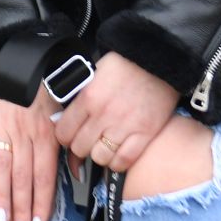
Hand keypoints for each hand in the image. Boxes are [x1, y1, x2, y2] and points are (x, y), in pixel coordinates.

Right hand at [0, 84, 62, 220]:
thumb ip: (67, 149)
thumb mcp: (65, 118)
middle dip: (21, 208)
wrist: (28, 61)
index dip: (41, 203)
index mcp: (47, 136)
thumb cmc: (48, 92)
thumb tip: (74, 176)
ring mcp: (5, 126)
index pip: (44, 177)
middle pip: (23, 178)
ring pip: (3, 166)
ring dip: (0, 194)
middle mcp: (26, 135)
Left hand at [50, 51, 179, 172]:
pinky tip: (117, 153)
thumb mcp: (94, 73)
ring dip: (99, 155)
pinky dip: (118, 162)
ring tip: (102, 146)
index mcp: (88, 97)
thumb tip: (66, 115)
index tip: (68, 135)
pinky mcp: (145, 134)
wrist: (157, 59)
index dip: (64, 136)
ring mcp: (125, 126)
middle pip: (79, 148)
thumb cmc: (126, 63)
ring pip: (100, 158)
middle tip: (85, 140)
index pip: (63, 131)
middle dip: (79, 147)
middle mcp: (104, 114)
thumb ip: (80, 95)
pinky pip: (124, 161)